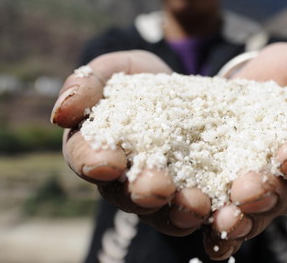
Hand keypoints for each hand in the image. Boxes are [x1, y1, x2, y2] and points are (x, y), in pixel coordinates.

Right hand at [52, 50, 213, 236]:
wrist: (183, 90)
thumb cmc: (138, 80)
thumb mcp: (115, 70)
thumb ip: (87, 85)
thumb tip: (61, 112)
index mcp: (95, 151)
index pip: (86, 159)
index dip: (93, 162)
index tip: (108, 160)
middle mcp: (124, 181)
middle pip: (126, 194)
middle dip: (141, 191)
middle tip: (157, 187)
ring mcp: (160, 194)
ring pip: (164, 212)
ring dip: (178, 211)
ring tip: (196, 203)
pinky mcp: (196, 197)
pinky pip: (200, 214)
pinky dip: (212, 215)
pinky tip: (225, 212)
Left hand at [204, 42, 286, 259]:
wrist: (238, 87)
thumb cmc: (280, 75)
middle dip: (271, 194)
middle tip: (249, 189)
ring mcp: (265, 194)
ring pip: (260, 216)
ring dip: (244, 221)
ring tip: (226, 219)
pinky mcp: (231, 200)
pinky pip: (232, 225)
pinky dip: (223, 237)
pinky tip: (211, 241)